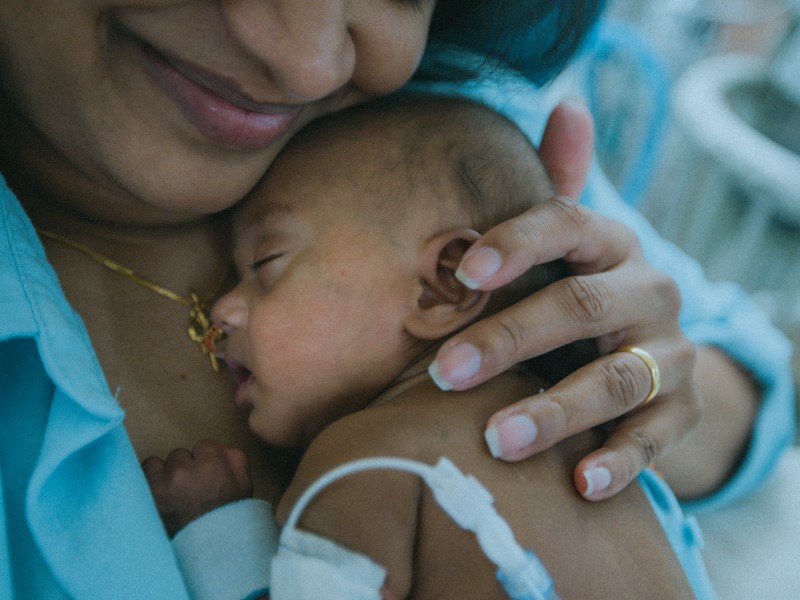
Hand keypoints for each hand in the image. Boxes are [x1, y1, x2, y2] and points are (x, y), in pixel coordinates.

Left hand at [142, 439, 253, 536]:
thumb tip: (221, 449)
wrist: (207, 552)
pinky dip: (149, 484)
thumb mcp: (244, 487)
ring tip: (172, 492)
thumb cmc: (227, 520)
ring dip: (164, 474)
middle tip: (191, 488)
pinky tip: (159, 496)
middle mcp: (183, 471)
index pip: (204, 445)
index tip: (207, 474)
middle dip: (186, 467)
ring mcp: (160, 485)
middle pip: (180, 454)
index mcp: (210, 466)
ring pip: (157, 463)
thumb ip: (235, 459)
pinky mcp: (145, 498)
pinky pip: (141, 477)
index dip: (207, 460)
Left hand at [428, 99, 700, 500]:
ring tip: (496, 440)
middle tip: (446, 372)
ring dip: (554, 411)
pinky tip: (580, 484)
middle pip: (580, 307)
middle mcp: (649, 288)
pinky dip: (620, 460)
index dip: (516, 245)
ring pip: (614, 379)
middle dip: (510, 339)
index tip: (463, 275)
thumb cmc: (577, 290)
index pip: (566, 224)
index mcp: (608, 242)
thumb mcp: (567, 244)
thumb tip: (565, 104)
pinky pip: (655, 436)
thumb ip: (556, 184)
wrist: (644, 351)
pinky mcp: (679, 408)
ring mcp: (668, 351)